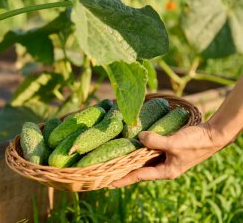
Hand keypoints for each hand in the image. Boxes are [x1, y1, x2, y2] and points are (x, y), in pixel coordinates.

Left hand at [110, 123, 226, 187]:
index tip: (109, 183)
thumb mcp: (174, 143)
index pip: (139, 176)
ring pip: (143, 160)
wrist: (212, 135)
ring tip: (114, 158)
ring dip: (131, 158)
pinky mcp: (167, 149)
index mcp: (165, 171)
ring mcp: (165, 158)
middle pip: (139, 170)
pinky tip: (132, 144)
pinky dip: (140, 148)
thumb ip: (156, 141)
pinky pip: (150, 151)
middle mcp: (163, 167)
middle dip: (123, 170)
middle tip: (106, 170)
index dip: (123, 179)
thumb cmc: (195, 142)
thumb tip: (140, 137)